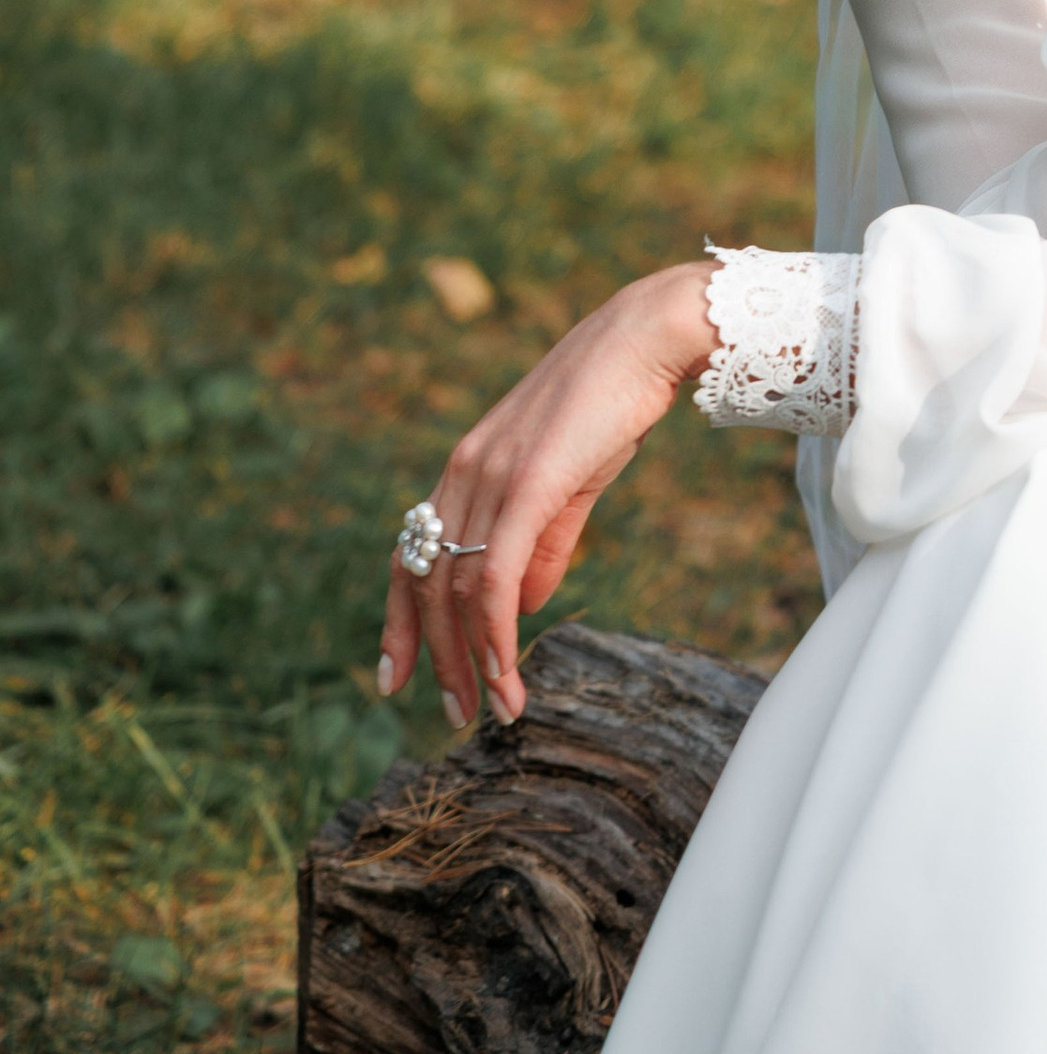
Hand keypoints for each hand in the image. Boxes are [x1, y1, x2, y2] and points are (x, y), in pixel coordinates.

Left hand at [376, 262, 713, 730]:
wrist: (645, 338)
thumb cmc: (611, 403)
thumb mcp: (571, 481)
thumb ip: (545, 542)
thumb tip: (524, 603)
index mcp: (467, 467)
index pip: (412, 554)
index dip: (399, 619)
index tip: (395, 676)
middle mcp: (465, 472)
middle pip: (427, 582)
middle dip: (435, 657)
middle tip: (452, 714)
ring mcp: (492, 477)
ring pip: (460, 588)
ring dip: (471, 658)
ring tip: (493, 708)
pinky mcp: (529, 484)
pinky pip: (497, 574)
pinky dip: (495, 631)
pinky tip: (504, 670)